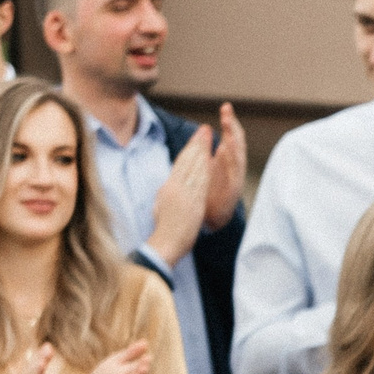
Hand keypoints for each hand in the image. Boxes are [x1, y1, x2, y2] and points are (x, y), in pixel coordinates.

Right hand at [149, 135, 210, 265]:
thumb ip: (168, 194)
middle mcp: (174, 188)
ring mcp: (183, 194)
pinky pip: (199, 181)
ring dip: (201, 150)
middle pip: (186, 161)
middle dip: (196, 144)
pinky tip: (210, 157)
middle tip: (203, 130)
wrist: (165, 243)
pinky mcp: (192, 202)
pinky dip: (204, 167)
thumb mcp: (162, 207)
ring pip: (193, 167)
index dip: (188, 150)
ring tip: (207, 136)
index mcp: (167, 188)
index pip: (179, 165)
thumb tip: (170, 185)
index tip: (194, 139)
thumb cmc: (164, 231)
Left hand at [205, 103, 246, 227]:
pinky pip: (236, 172)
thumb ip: (205, 152)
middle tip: (227, 110)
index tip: (225, 107)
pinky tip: (231, 148)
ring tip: (229, 123)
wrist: (209, 221)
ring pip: (238, 154)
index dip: (229, 123)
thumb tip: (204, 130)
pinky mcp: (234, 189)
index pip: (229, 137)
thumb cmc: (208, 194)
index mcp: (226, 161)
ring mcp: (235, 178)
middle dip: (232, 126)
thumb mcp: (204, 169)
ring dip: (234, 138)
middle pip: (236, 141)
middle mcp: (233, 167)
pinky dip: (235, 159)